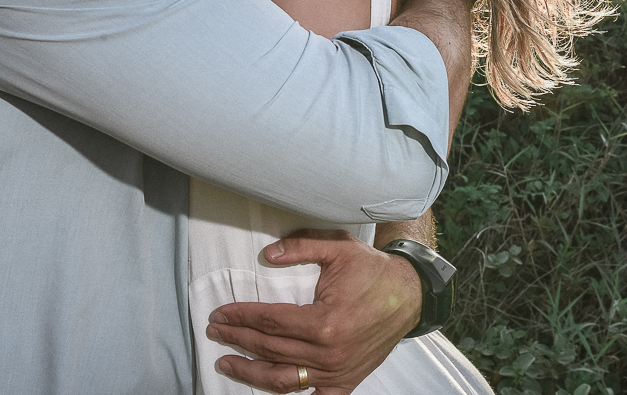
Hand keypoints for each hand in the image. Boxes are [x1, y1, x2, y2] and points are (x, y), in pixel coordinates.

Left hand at [206, 229, 421, 393]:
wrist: (409, 294)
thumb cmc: (374, 271)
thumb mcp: (339, 248)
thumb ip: (301, 247)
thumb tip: (267, 255)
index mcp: (325, 322)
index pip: (270, 321)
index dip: (241, 316)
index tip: (221, 313)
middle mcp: (329, 353)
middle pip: (270, 349)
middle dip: (238, 339)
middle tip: (216, 331)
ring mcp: (337, 371)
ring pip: (283, 379)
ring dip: (250, 372)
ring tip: (226, 362)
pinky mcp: (346, 381)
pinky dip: (290, 394)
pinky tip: (269, 388)